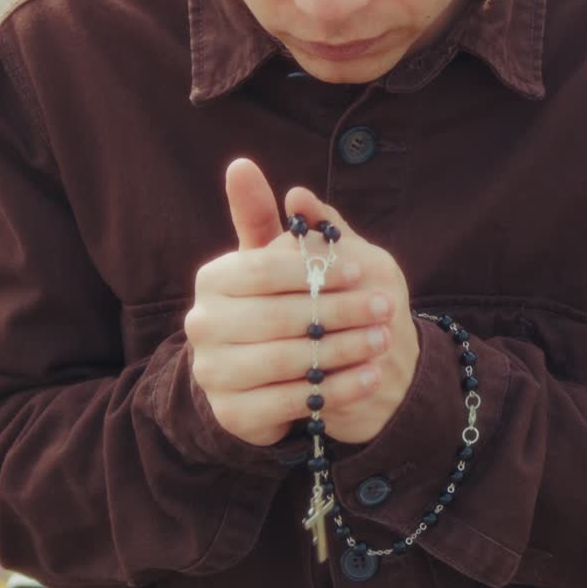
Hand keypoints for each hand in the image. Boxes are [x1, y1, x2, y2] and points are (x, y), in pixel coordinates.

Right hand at [184, 158, 419, 446]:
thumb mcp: (282, 261)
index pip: (263, 270)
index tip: (359, 271)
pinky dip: (335, 389)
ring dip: (343, 349)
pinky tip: (369, 377)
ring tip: (381, 340)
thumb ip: (276, 220)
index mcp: (213, 280)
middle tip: (384, 308)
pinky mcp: (231, 413)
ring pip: (287, 359)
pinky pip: (290, 401)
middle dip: (339, 311)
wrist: (268, 376)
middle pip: (279, 316)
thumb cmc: (282, 304)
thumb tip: (257, 173)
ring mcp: (213, 372)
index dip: (314, 271)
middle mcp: (202, 325)